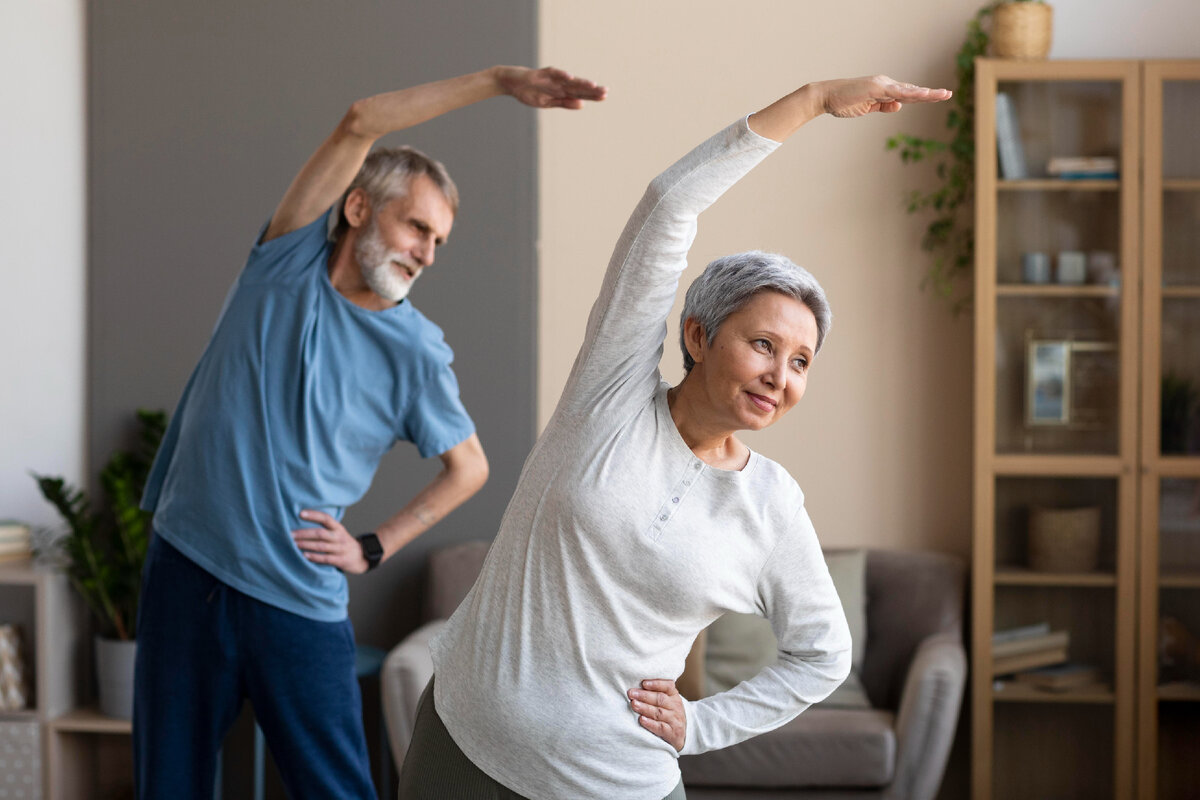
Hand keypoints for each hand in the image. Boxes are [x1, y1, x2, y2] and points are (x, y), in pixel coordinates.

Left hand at [292, 510, 369, 573]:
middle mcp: (340, 537)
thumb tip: (302, 524)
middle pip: (320, 533)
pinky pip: (326, 559)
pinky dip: (314, 557)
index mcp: (338, 528)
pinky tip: (304, 556)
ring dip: (306, 545)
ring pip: (321, 546)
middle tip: (290, 534)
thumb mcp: (338, 533)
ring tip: (293, 544)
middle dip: (303, 534)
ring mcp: (341, 549)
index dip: (313, 515)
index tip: (300, 513)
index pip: (326, 518)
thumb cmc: (344, 544)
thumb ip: (325, 529)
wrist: (363, 557)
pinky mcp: (341, 560)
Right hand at [494, 66, 607, 109]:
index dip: (592, 95)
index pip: (580, 94)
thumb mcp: (547, 103)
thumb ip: (564, 103)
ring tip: (593, 85)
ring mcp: (551, 78)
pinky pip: (552, 73)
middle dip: (591, 90)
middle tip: (606, 91)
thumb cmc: (529, 92)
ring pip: (569, 80)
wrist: (511, 83)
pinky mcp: (541, 73)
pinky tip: (571, 77)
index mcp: (561, 92)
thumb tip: (582, 105)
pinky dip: (561, 75)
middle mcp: (559, 83)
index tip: (605, 97)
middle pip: (577, 87)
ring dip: (580, 83)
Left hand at [628, 679, 685, 750]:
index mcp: (674, 696)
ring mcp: (674, 720)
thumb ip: (655, 693)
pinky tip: (641, 719)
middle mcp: (675, 707)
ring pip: (659, 713)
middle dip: (644, 695)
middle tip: (631, 693)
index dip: (656, 684)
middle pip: (660, 699)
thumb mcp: (667, 701)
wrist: (680, 735)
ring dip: (645, 708)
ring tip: (634, 704)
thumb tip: (636, 687)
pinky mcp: (671, 733)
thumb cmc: (668, 714)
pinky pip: (660, 727)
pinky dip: (650, 723)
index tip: (644, 683)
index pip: (668, 686)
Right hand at [816, 75, 951, 118]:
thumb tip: (900, 106)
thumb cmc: (843, 102)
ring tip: (942, 94)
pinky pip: (896, 91)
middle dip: (930, 94)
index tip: (937, 97)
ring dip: (926, 93)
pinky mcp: (876, 88)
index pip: (907, 94)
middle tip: (948, 94)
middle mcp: (885, 84)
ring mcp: (881, 85)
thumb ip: (883, 107)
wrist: (826, 96)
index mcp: (884, 90)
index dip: (922, 96)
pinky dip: (910, 93)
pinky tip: (922, 95)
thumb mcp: (867, 108)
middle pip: (912, 91)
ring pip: (908, 90)